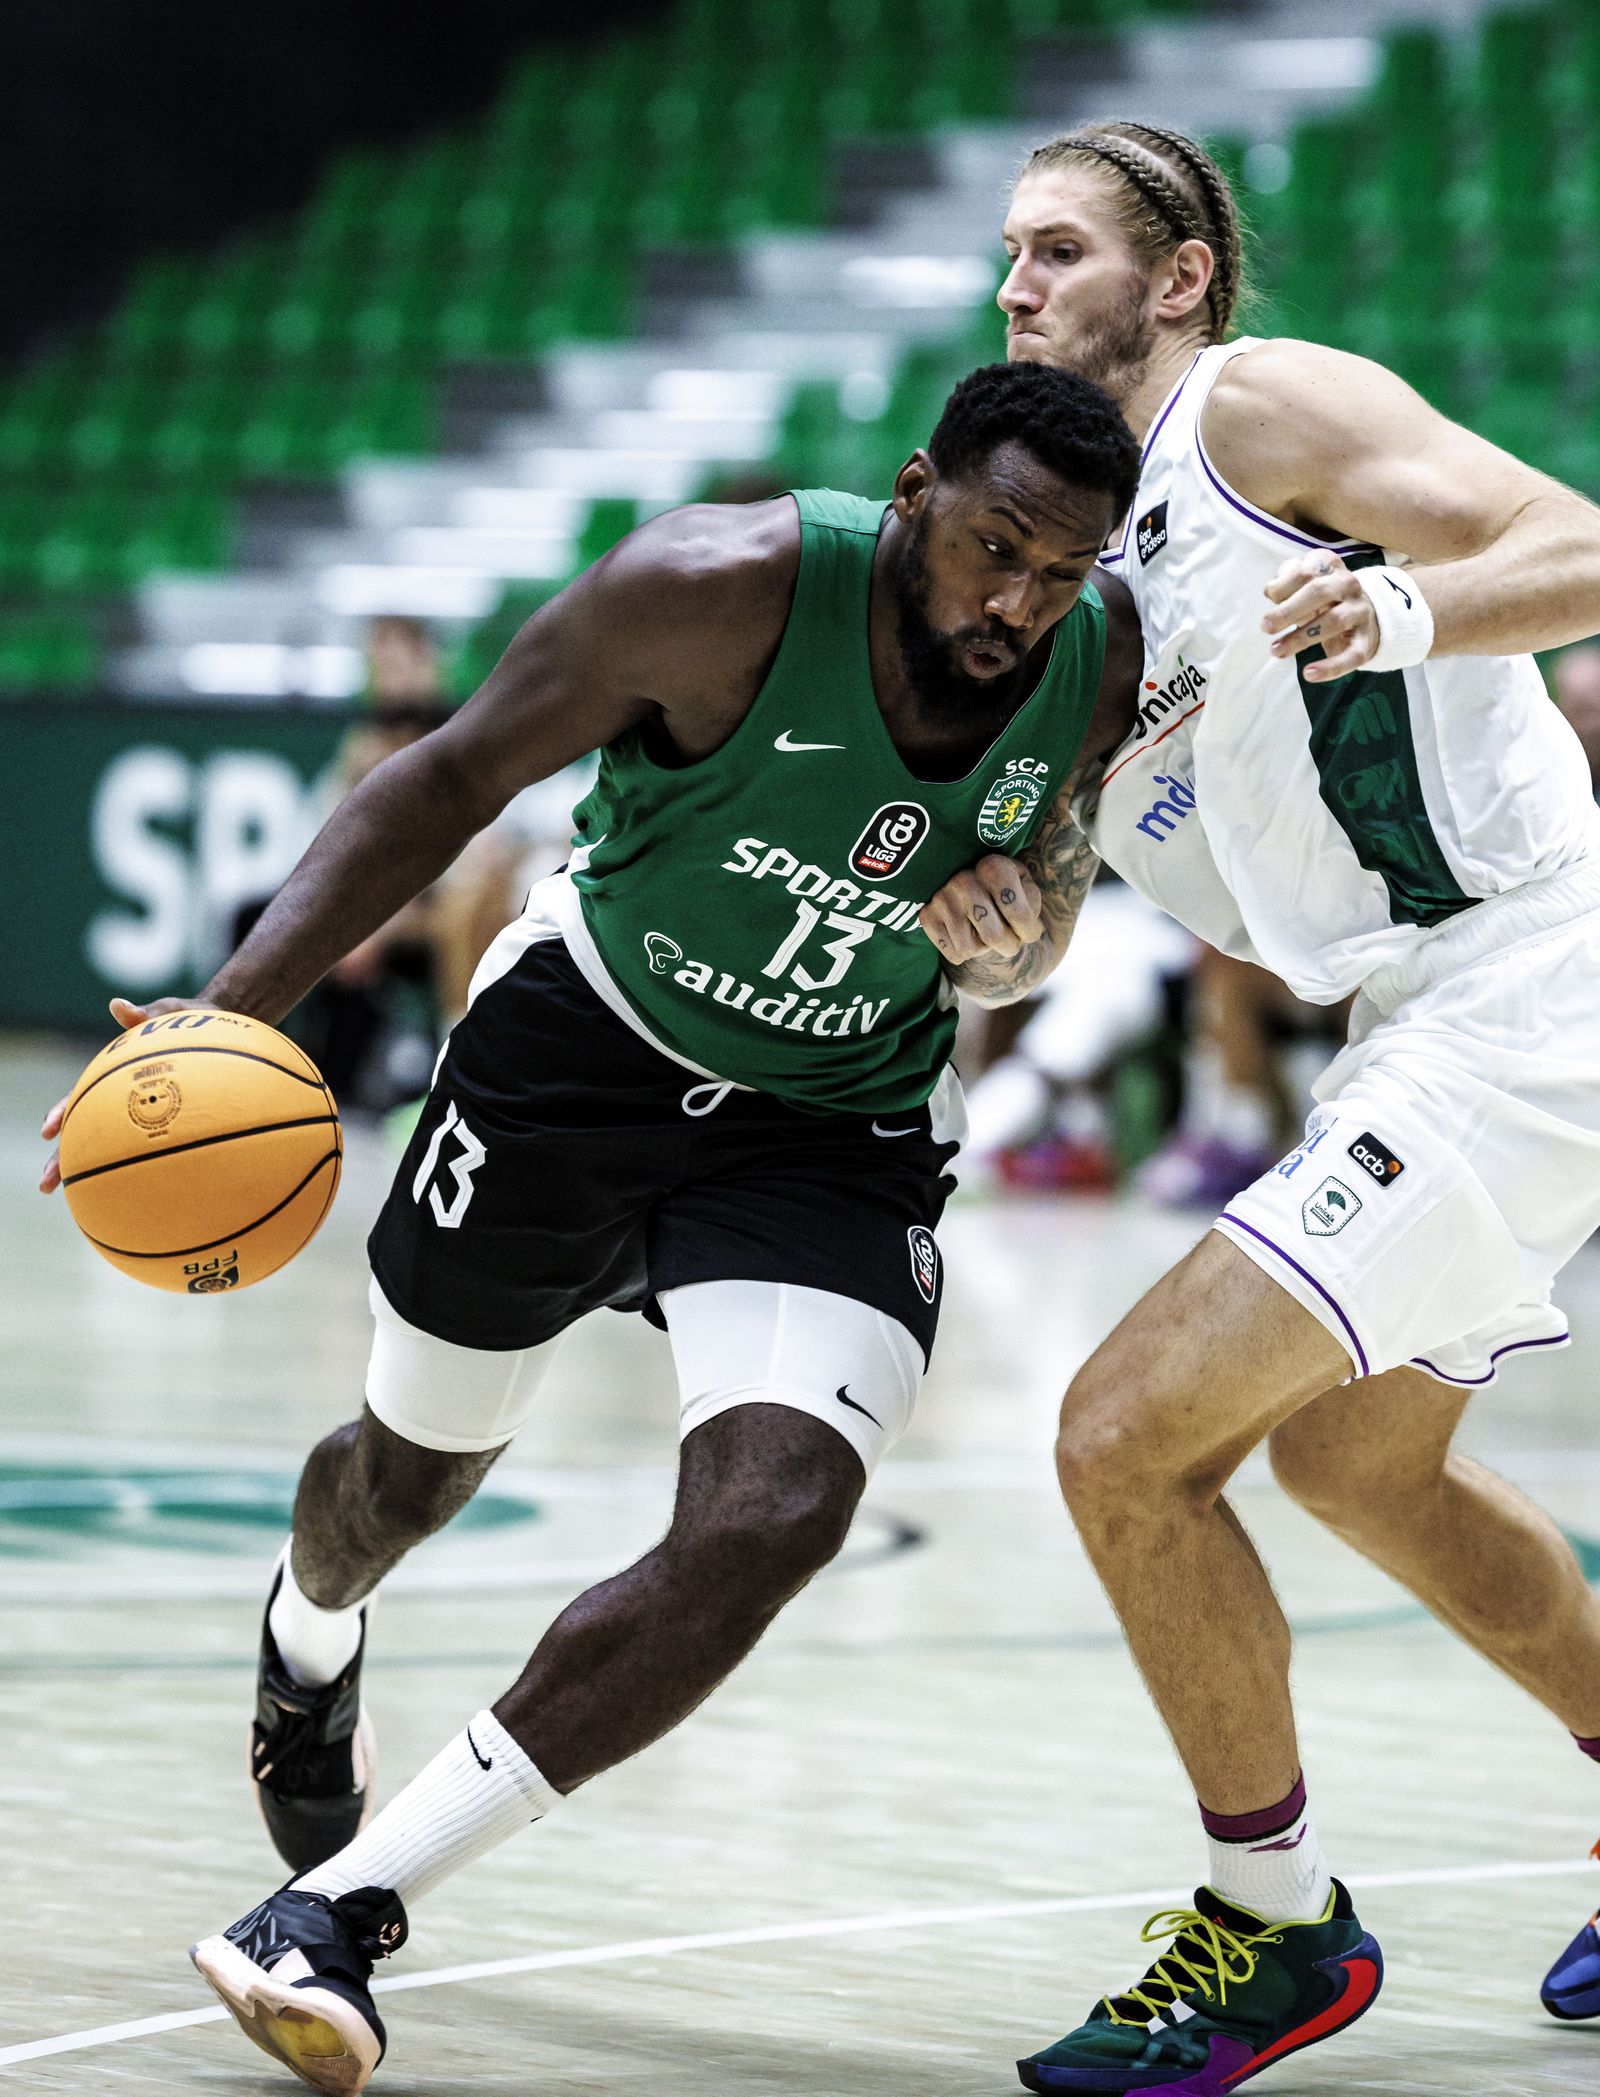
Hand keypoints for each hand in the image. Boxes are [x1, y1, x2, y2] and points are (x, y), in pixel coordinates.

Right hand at [39, 995, 216, 1193]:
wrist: (220, 1026)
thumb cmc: (189, 1019)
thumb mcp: (167, 1012)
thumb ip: (144, 1013)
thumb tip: (118, 1006)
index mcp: (111, 1076)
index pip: (78, 1097)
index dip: (62, 1113)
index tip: (49, 1131)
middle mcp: (120, 1099)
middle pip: (84, 1133)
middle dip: (63, 1158)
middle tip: (47, 1184)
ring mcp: (143, 1113)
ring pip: (112, 1148)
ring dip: (93, 1173)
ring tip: (78, 1201)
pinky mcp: (169, 1121)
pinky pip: (153, 1148)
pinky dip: (143, 1171)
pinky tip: (143, 1196)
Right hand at [919, 853, 1043, 964]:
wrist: (969, 882)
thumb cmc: (1004, 887)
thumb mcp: (1024, 886)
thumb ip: (1031, 904)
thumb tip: (1026, 929)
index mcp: (993, 867)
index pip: (1019, 914)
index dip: (1030, 931)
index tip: (1030, 933)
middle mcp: (964, 880)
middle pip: (995, 937)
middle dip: (1009, 946)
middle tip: (1010, 940)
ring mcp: (942, 898)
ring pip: (970, 950)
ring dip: (984, 949)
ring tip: (984, 931)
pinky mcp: (927, 916)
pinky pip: (953, 954)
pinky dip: (964, 953)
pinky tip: (967, 934)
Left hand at [1261, 550, 1378, 681]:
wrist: (1363, 615)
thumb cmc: (1322, 598)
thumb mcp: (1305, 583)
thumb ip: (1286, 580)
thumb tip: (1271, 590)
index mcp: (1331, 567)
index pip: (1305, 571)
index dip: (1283, 585)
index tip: (1270, 597)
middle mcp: (1349, 585)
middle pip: (1319, 592)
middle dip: (1288, 610)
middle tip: (1265, 626)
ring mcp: (1360, 612)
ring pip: (1333, 622)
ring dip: (1301, 638)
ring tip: (1276, 650)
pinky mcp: (1366, 641)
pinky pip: (1351, 655)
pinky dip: (1330, 667)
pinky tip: (1308, 674)